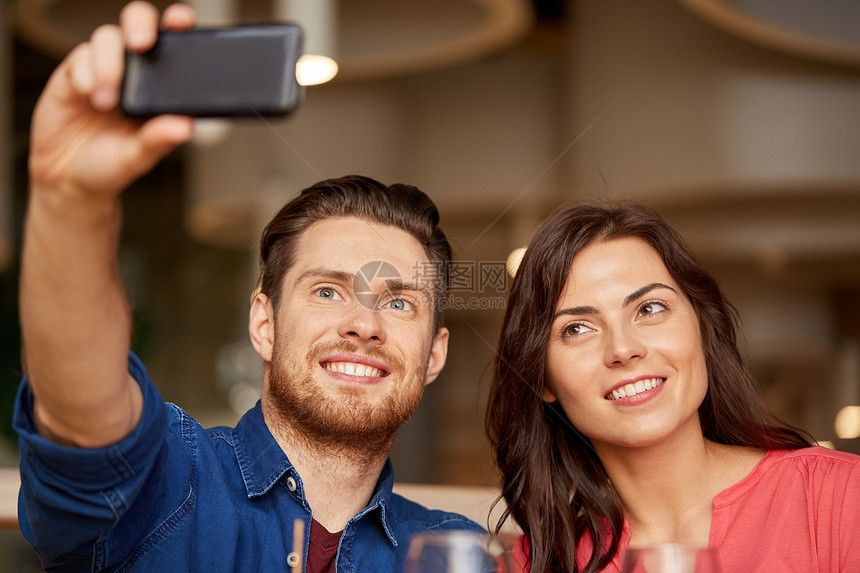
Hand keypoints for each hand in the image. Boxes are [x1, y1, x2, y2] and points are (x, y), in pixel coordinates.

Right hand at [28, 1, 195, 199]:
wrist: (66, 179)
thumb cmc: (109, 166)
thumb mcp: (139, 157)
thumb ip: (159, 140)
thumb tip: (185, 126)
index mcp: (157, 87)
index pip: (172, 45)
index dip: (178, 24)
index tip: (182, 23)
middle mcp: (132, 71)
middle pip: (138, 22)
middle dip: (140, 24)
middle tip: (141, 44)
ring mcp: (102, 69)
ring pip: (107, 37)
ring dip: (109, 64)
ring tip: (106, 102)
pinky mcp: (73, 74)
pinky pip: (80, 56)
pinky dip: (85, 73)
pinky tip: (88, 96)